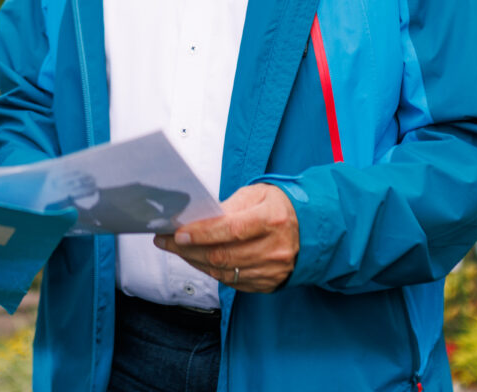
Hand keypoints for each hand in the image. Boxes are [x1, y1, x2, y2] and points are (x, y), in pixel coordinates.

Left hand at [154, 183, 298, 292]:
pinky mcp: (270, 284)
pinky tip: (197, 260)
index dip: (202, 233)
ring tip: (176, 250)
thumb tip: (198, 219)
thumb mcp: (257, 194)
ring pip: (225, 272)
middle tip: (165, 241)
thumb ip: (229, 206)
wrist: (311, 228)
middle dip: (189, 250)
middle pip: (225, 255)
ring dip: (195, 262)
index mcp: (272, 220)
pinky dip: (211, 271)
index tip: (178, 233)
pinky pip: (233, 282)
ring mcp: (274, 270)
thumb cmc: (278, 206)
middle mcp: (275, 249)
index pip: (232, 230)